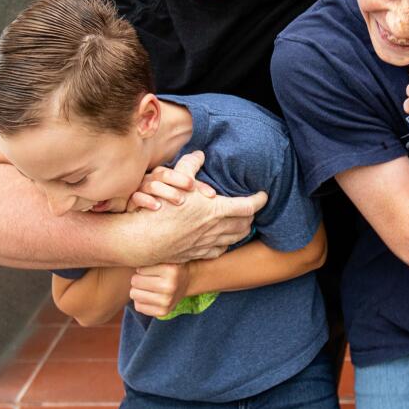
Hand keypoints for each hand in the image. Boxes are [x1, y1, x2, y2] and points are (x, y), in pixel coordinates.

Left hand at [130, 262, 190, 316]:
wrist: (187, 281)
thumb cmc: (169, 265)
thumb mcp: (164, 256)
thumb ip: (149, 256)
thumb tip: (126, 258)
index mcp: (171, 270)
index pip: (139, 269)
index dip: (142, 268)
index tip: (150, 268)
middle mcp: (170, 287)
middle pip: (135, 281)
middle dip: (138, 278)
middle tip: (147, 277)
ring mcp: (167, 301)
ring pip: (134, 294)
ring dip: (138, 289)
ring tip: (147, 286)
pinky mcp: (163, 312)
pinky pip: (138, 306)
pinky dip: (140, 300)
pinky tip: (149, 295)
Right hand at [132, 151, 268, 263]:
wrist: (144, 240)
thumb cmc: (160, 210)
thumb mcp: (176, 182)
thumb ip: (190, 166)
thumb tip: (199, 154)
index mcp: (216, 211)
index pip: (247, 207)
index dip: (259, 200)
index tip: (263, 195)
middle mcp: (216, 229)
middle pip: (244, 224)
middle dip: (251, 216)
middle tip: (253, 209)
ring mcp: (207, 244)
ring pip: (233, 239)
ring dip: (241, 231)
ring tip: (244, 224)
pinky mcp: (197, 254)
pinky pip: (219, 251)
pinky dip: (226, 244)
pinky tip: (224, 241)